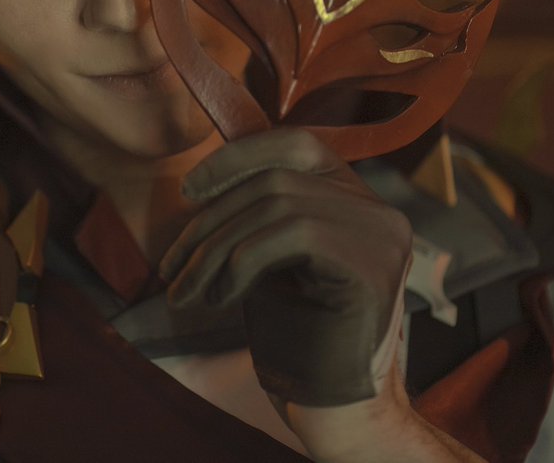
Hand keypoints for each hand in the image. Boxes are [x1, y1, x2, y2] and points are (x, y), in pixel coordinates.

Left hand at [159, 127, 412, 408]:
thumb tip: (200, 183)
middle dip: (211, 221)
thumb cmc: (299, 336)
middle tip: (172, 268)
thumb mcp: (272, 259)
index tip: (189, 190)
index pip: (297, 145)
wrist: (337, 407)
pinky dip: (242, 262)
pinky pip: (292, 234)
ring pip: (276, 205)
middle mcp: (378, 209)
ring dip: (216, 248)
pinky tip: (222, 297)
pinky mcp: (373, 265)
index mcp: (357, 199)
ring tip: (188, 290)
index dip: (238, 157)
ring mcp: (381, 234)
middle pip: (276, 179)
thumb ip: (257, 216)